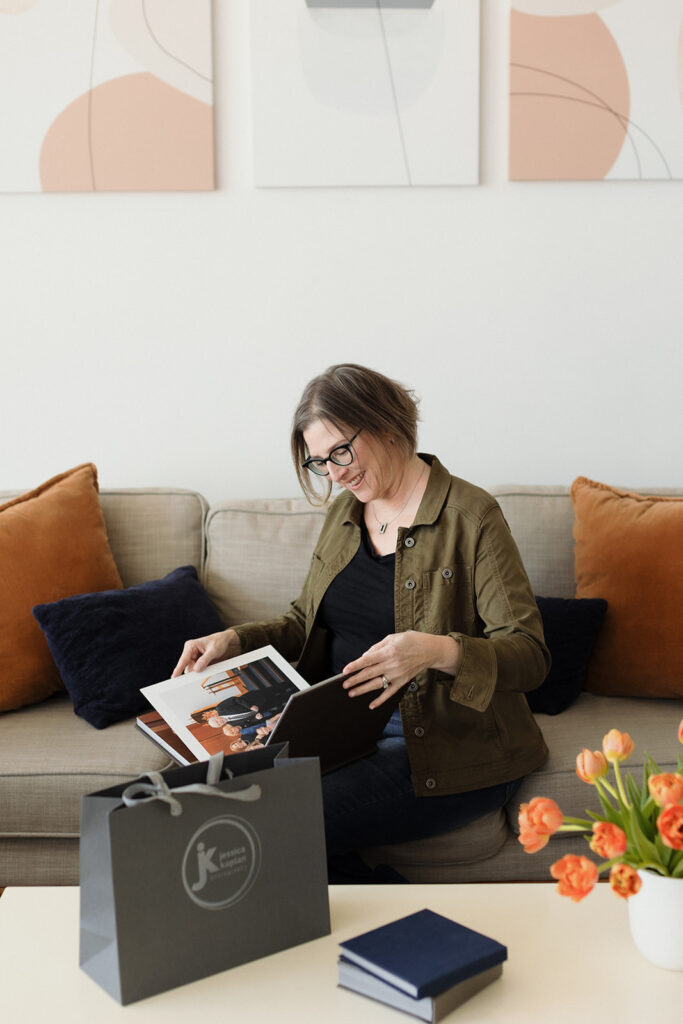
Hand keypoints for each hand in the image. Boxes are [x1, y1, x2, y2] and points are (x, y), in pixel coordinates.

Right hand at [172, 629, 240, 676]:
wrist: (226, 642)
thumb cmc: (219, 642)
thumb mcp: (213, 650)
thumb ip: (205, 660)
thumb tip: (196, 669)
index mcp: (191, 646)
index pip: (183, 659)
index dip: (179, 669)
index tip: (174, 677)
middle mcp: (190, 652)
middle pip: (188, 667)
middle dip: (195, 671)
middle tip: (204, 670)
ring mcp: (194, 658)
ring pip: (192, 670)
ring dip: (199, 671)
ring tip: (210, 664)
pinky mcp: (198, 662)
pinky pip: (197, 670)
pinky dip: (202, 672)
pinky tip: (209, 667)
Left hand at [342, 631, 460, 708]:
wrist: (431, 650)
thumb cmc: (412, 641)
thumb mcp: (393, 638)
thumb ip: (377, 647)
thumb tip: (365, 656)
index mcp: (389, 651)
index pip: (367, 660)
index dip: (355, 666)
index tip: (345, 671)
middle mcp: (392, 664)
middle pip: (369, 673)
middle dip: (355, 679)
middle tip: (344, 684)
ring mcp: (397, 674)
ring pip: (377, 684)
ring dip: (363, 689)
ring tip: (351, 693)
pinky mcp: (403, 681)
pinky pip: (390, 693)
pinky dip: (380, 700)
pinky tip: (372, 705)